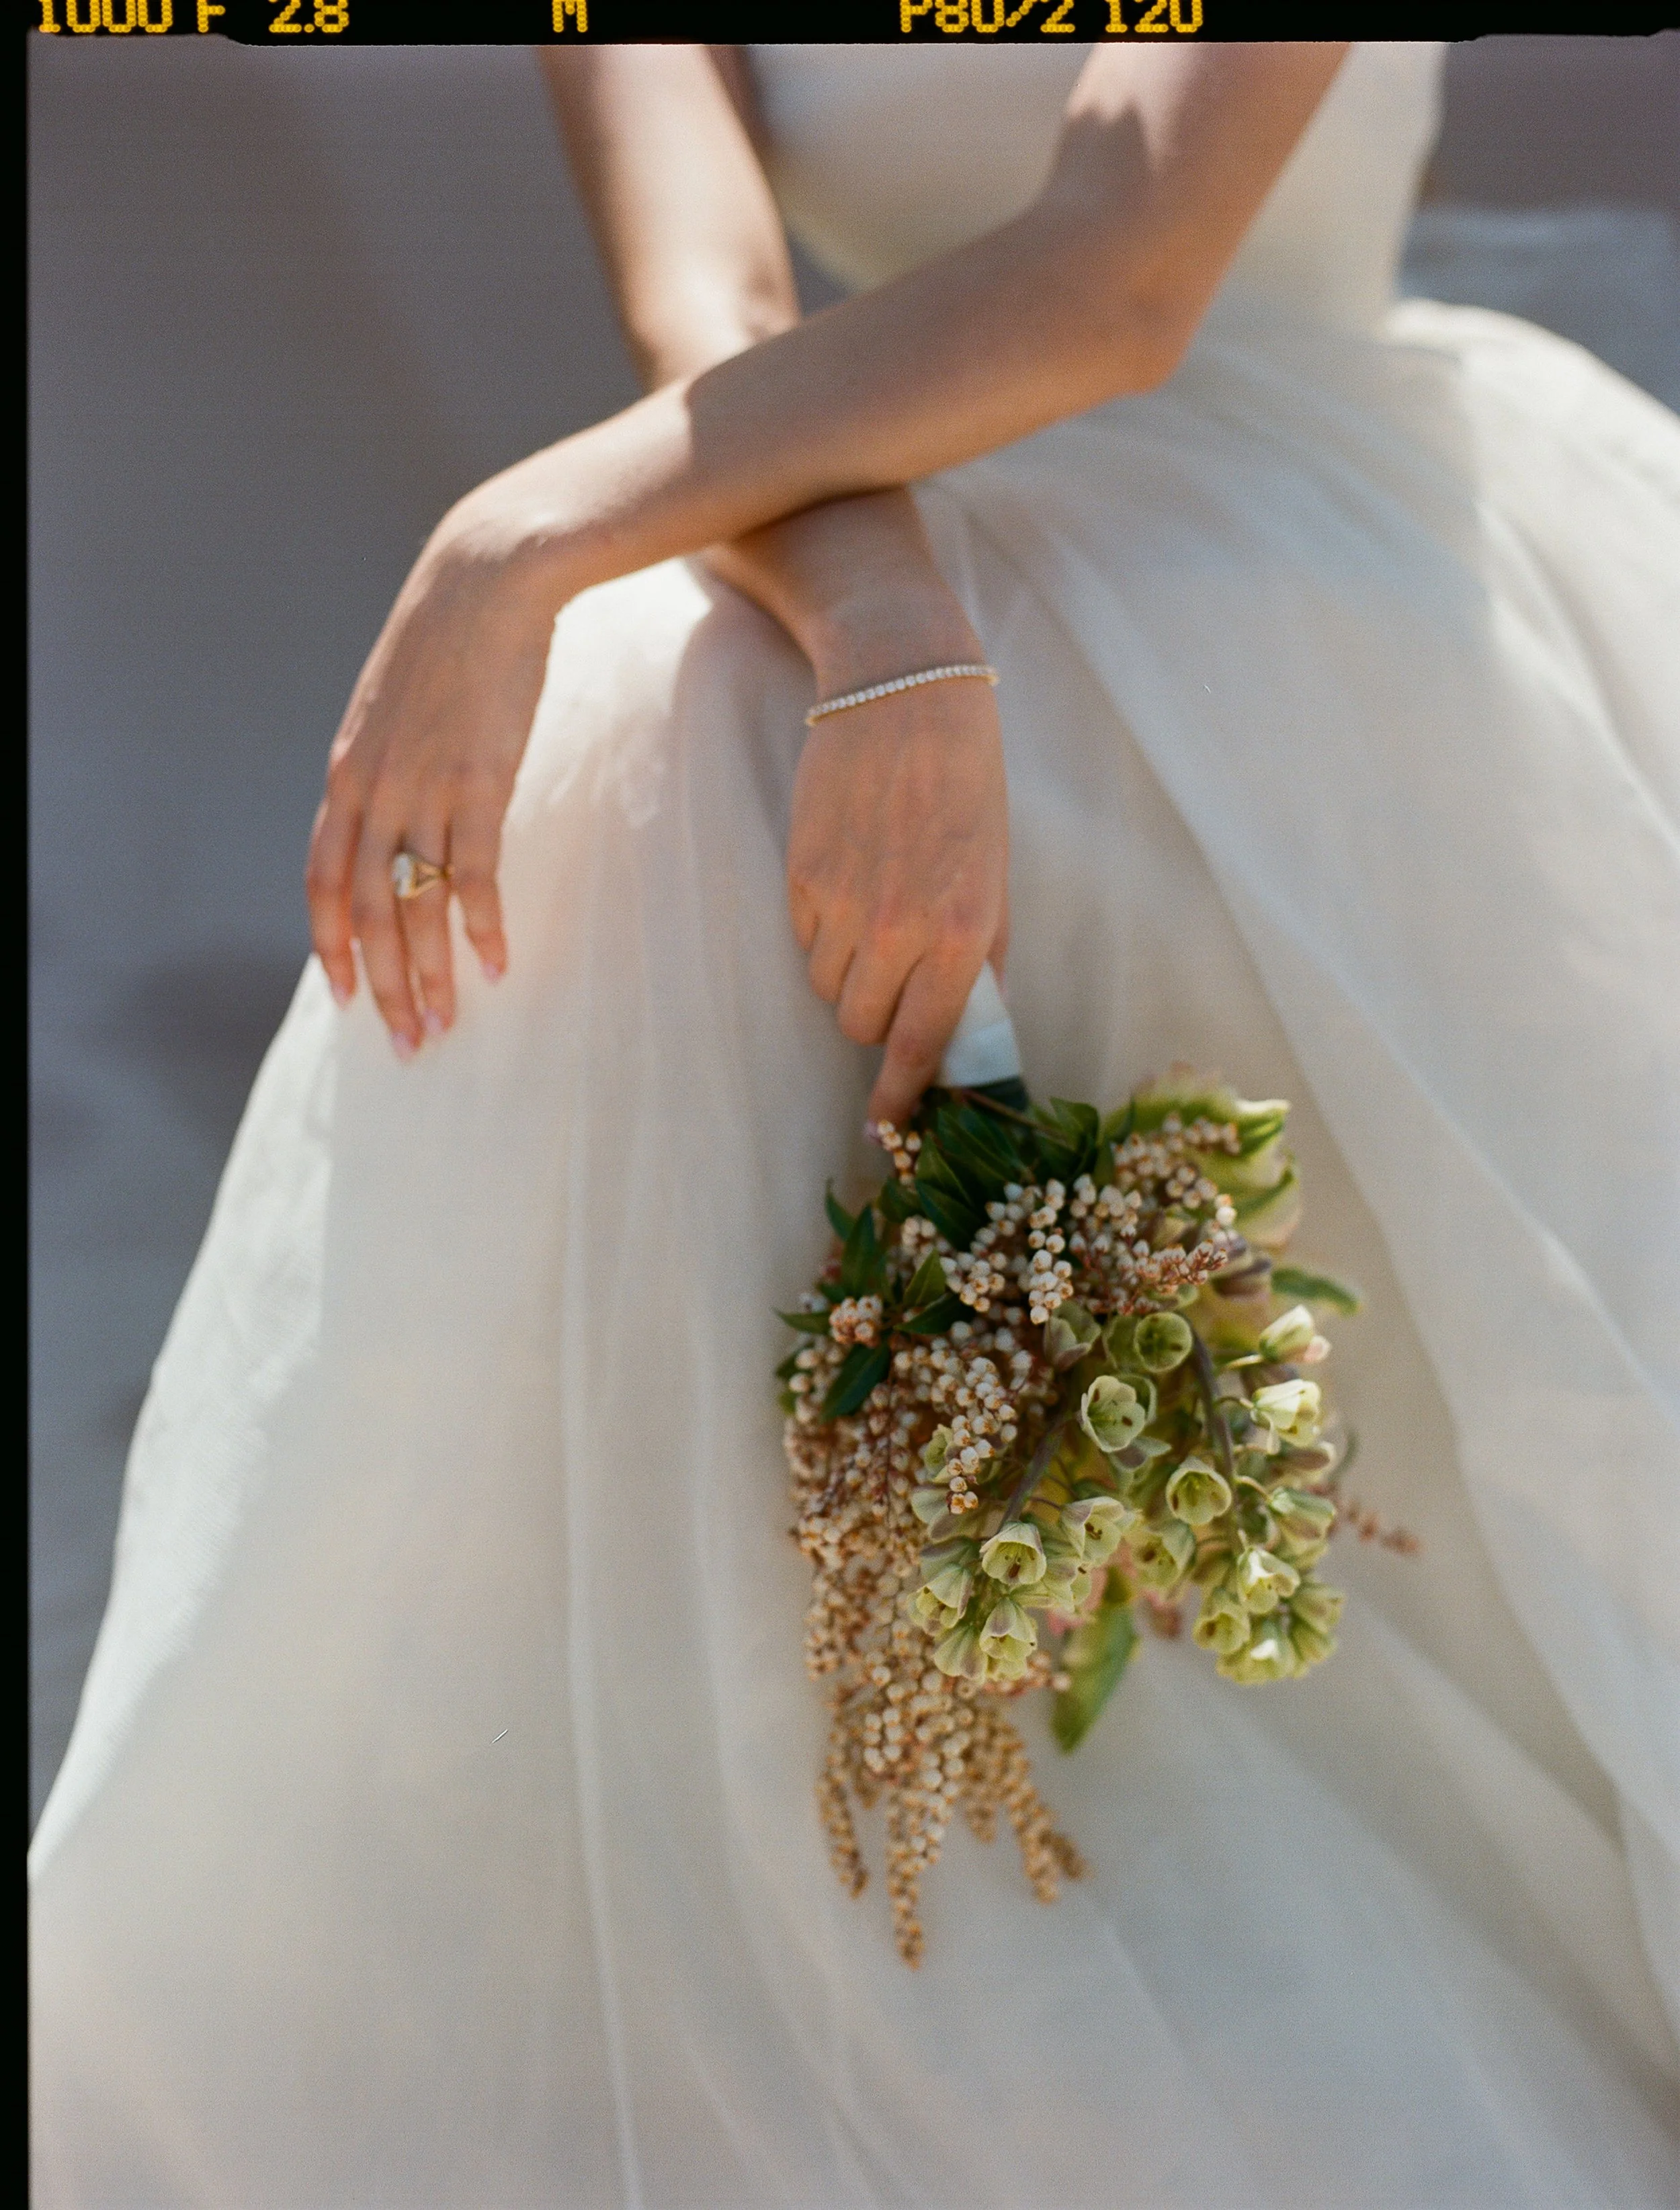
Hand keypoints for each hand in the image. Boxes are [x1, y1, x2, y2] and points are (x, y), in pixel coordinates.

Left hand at [305, 489, 569, 1053]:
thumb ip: (385, 765)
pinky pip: (475, 874)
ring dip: (429, 975)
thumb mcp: (393, 708)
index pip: (322, 880)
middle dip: (381, 985)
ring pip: (415, 905)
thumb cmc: (446, 641)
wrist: (483, 581)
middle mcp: (373, 791)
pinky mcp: (479, 783)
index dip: (329, 943)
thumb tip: (397, 813)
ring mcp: (423, 789)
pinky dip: (483, 927)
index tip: (342, 994)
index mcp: (346, 775)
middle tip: (405, 1042)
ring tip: (444, 1025)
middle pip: (365, 911)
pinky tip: (496, 966)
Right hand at [789, 651, 1008, 1129]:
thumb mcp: (995, 877)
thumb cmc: (967, 787)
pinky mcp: (800, 877)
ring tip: (876, 914)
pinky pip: (804, 941)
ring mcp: (841, 904)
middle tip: (899, 973)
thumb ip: (982, 961)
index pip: (921, 1045)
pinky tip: (849, 880)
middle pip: (862, 1025)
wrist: (904, 697)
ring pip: (829, 987)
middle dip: (878, 1016)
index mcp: (958, 934)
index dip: (901, 1099)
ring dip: (850, 974)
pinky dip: (824, 932)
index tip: (889, 1132)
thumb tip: (969, 1032)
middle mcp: (896, 929)